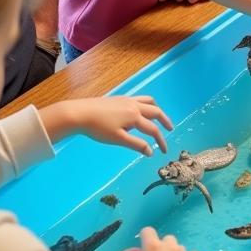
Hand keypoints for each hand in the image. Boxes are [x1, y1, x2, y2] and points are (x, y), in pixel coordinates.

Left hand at [58, 95, 172, 155]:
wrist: (81, 113)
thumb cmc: (99, 129)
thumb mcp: (119, 139)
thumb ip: (136, 144)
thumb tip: (151, 152)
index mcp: (135, 116)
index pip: (153, 130)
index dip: (160, 141)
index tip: (163, 152)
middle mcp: (134, 105)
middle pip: (155, 111)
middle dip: (164, 121)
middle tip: (170, 129)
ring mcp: (127, 100)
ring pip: (148, 101)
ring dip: (156, 109)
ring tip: (158, 117)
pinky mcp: (119, 98)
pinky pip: (139, 98)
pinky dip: (145, 104)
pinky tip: (139, 111)